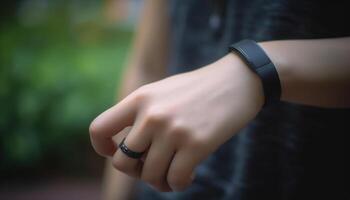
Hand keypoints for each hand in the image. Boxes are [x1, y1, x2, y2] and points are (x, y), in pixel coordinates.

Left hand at [89, 53, 263, 191]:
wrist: (237, 81)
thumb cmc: (198, 90)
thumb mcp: (162, 92)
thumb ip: (141, 114)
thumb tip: (128, 149)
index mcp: (140, 98)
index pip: (99, 128)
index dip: (101, 148)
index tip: (115, 152)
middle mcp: (152, 114)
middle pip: (122, 162)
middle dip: (136, 172)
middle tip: (152, 167)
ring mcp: (173, 130)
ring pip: (149, 175)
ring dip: (159, 182)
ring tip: (172, 174)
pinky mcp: (196, 144)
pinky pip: (174, 179)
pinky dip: (178, 184)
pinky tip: (188, 175)